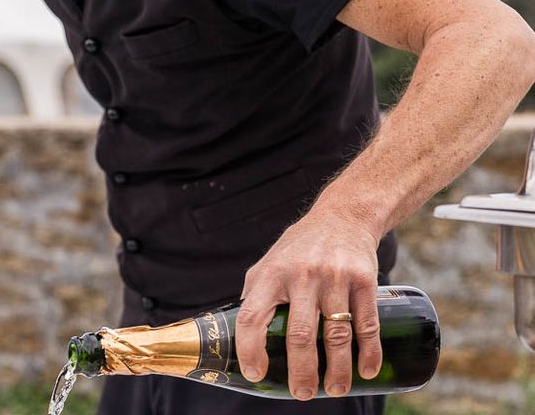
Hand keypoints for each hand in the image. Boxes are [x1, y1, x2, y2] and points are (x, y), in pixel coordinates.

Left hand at [236, 209, 381, 399]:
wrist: (343, 216)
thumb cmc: (300, 247)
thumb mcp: (270, 261)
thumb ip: (256, 294)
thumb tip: (242, 335)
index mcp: (271, 273)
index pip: (252, 316)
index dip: (250, 349)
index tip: (257, 373)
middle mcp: (302, 275)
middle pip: (300, 335)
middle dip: (301, 373)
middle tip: (302, 393)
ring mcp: (335, 277)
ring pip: (336, 334)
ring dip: (337, 370)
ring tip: (335, 389)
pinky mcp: (364, 279)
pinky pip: (367, 323)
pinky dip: (369, 352)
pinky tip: (366, 371)